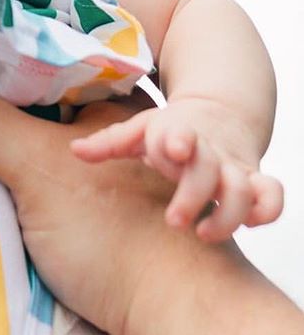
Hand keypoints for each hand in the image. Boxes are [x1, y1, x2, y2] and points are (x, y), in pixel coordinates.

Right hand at [0, 44, 302, 334]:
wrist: (173, 319)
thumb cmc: (122, 235)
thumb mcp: (37, 166)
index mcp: (105, 96)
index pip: (37, 50)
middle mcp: (102, 123)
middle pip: (27, 90)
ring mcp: (90, 165)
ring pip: (25, 128)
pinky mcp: (77, 206)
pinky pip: (26, 166)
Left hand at [70, 96, 283, 241]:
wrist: (217, 114)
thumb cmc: (168, 131)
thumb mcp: (139, 130)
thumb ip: (109, 143)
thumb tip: (74, 150)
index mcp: (175, 132)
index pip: (179, 133)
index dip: (178, 140)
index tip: (174, 147)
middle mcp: (207, 150)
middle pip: (208, 169)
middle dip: (194, 194)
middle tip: (174, 219)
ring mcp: (233, 166)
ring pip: (242, 188)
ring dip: (227, 213)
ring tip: (203, 233)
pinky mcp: (254, 182)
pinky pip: (272, 196)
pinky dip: (267, 209)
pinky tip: (249, 224)